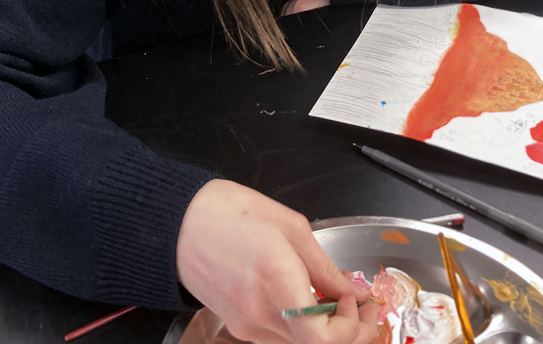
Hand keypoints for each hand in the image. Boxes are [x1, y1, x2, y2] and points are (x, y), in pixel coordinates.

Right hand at [177, 180, 377, 343]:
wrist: (177, 222)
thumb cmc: (228, 212)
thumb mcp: (290, 226)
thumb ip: (324, 265)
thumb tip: (350, 288)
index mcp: (276, 282)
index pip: (324, 339)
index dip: (353, 329)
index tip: (361, 302)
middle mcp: (259, 313)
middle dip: (348, 331)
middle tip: (364, 309)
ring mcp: (245, 324)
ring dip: (326, 330)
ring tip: (339, 301)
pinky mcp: (236, 324)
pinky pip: (279, 335)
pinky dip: (302, 325)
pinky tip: (309, 300)